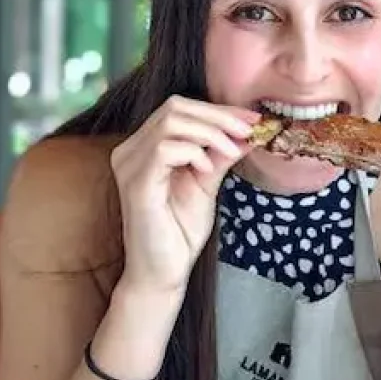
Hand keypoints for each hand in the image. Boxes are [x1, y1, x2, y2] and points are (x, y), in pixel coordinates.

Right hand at [110, 95, 260, 294]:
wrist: (164, 272)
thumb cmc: (179, 232)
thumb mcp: (207, 185)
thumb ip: (220, 156)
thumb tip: (246, 132)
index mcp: (144, 147)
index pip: (179, 109)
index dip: (218, 110)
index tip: (252, 120)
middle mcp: (130, 151)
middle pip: (174, 107)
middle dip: (218, 116)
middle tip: (248, 130)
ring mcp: (129, 166)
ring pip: (171, 122)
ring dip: (211, 133)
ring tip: (230, 153)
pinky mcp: (135, 184)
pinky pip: (165, 149)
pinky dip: (193, 152)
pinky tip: (205, 170)